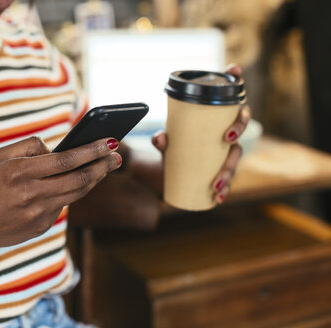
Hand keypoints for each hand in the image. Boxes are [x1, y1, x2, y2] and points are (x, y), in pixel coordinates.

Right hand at [0, 137, 121, 254]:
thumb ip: (28, 146)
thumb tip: (56, 148)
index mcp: (20, 172)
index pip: (67, 159)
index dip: (92, 150)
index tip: (110, 141)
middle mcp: (32, 194)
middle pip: (79, 178)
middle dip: (103, 165)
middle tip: (118, 155)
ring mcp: (38, 213)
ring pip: (77, 193)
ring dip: (96, 178)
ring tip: (108, 166)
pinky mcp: (41, 226)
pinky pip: (63, 204)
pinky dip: (74, 191)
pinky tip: (82, 181)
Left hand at [151, 64, 250, 204]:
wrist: (166, 177)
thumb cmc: (171, 150)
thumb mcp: (165, 144)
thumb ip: (161, 139)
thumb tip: (160, 138)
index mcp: (214, 119)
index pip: (228, 96)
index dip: (235, 79)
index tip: (233, 69)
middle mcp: (224, 132)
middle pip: (241, 124)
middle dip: (239, 129)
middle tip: (227, 140)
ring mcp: (224, 153)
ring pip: (236, 157)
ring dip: (229, 170)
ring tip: (216, 183)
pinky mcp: (220, 171)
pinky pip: (228, 180)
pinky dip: (224, 190)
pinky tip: (217, 197)